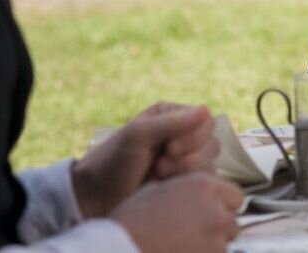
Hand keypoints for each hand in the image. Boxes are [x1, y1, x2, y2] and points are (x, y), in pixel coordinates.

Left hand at [72, 103, 218, 218]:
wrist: (96, 197)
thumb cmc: (112, 162)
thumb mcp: (137, 136)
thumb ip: (171, 123)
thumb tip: (206, 109)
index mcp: (172, 116)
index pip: (206, 121)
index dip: (194, 136)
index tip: (169, 149)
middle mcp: (182, 135)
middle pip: (212, 142)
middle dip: (189, 157)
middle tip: (160, 166)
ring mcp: (185, 160)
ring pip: (210, 163)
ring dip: (187, 171)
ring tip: (160, 176)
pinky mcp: (184, 182)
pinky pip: (205, 182)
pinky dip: (189, 185)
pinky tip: (167, 186)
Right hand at [112, 173, 241, 252]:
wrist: (121, 249)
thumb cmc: (131, 221)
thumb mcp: (155, 189)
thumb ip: (181, 189)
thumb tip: (186, 192)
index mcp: (205, 187)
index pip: (235, 195)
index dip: (223, 204)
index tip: (211, 212)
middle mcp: (216, 211)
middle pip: (232, 221)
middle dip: (219, 227)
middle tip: (196, 233)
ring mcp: (216, 239)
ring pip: (226, 243)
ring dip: (212, 245)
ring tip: (186, 245)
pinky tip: (182, 252)